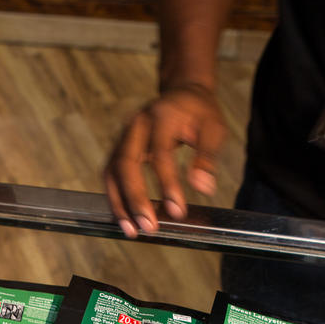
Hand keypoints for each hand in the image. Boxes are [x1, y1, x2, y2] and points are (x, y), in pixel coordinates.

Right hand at [104, 83, 225, 237]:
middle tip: (149, 227)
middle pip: (126, 163)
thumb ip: (207, 156)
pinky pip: (111, 175)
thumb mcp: (213, 128)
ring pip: (112, 171)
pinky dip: (115, 198)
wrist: (181, 93)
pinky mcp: (118, 148)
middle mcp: (136, 124)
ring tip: (132, 231)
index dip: (167, 183)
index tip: (178, 210)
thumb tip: (202, 187)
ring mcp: (123, 136)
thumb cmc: (199, 112)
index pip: (160, 153)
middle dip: (135, 198)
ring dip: (119, 203)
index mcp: (161, 115)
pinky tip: (125, 219)